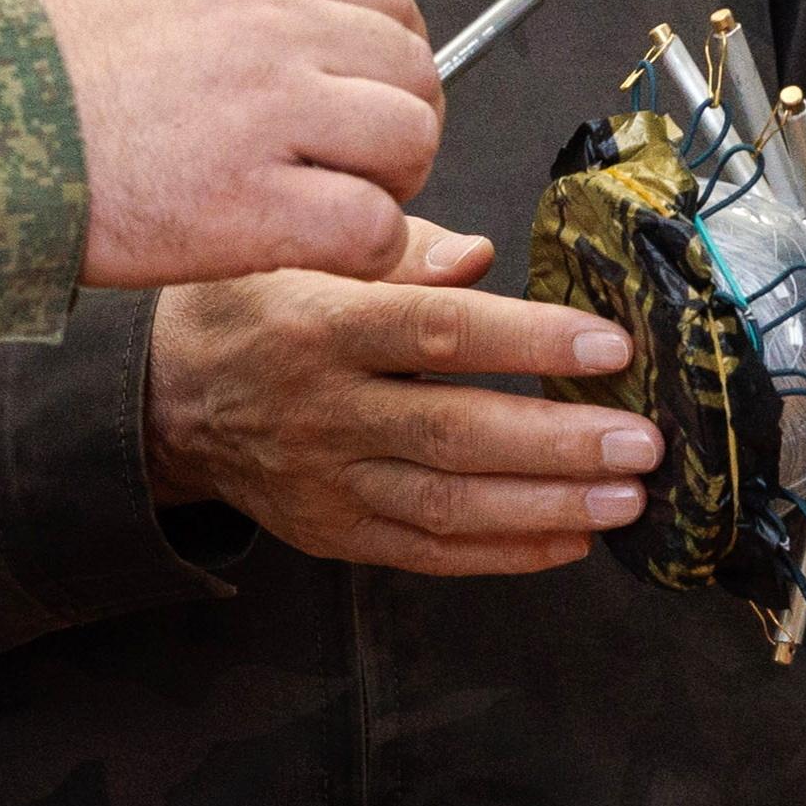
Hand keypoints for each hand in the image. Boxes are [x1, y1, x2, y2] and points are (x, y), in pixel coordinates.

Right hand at [25, 0, 434, 286]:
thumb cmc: (36, 65)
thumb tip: (309, 23)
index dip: (389, 57)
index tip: (365, 94)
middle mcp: (273, 23)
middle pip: (409, 70)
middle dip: (398, 124)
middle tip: (358, 163)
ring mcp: (267, 111)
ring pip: (407, 142)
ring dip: (390, 184)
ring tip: (339, 204)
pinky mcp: (251, 204)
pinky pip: (373, 228)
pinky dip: (368, 249)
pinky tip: (324, 250)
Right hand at [148, 217, 654, 574]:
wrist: (163, 401)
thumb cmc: (251, 308)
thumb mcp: (301, 252)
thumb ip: (397, 251)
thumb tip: (479, 257)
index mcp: (322, 327)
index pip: (436, 333)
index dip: (527, 341)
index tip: (610, 346)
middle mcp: (326, 412)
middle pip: (455, 434)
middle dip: (559, 444)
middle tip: (643, 443)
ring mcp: (329, 482)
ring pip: (449, 506)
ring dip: (547, 506)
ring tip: (627, 498)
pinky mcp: (335, 533)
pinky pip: (427, 553)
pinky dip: (503, 553)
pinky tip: (570, 538)